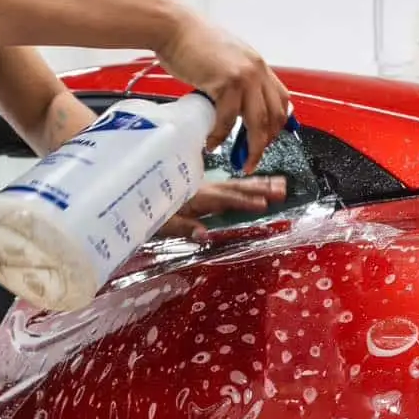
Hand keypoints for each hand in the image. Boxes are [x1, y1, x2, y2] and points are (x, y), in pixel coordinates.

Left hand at [155, 176, 287, 240]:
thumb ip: (183, 228)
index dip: (243, 202)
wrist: (135, 195)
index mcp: (195, 197)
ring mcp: (206, 187)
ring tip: (281, 183)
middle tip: (283, 188)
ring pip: (236, 184)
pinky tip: (259, 185)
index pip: (223, 199)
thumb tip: (205, 235)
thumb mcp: (161, 224)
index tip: (263, 204)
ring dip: (259, 184)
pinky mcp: (206, 188)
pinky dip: (247, 184)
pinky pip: (231, 186)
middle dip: (260, 188)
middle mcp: (204, 189)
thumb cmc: (148, 212)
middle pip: (236, 187)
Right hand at [157, 14, 290, 172]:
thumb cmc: (192, 43)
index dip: (279, 123)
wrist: (173, 27)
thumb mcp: (225, 59)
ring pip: (257, 122)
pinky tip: (212, 142)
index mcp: (258, 65)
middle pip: (274, 115)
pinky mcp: (227, 83)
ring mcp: (244, 76)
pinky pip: (228, 119)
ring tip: (242, 162)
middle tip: (254, 158)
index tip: (269, 139)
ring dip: (252, 148)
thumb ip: (236, 79)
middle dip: (266, 142)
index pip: (281, 99)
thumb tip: (237, 104)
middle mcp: (257, 71)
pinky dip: (221, 135)